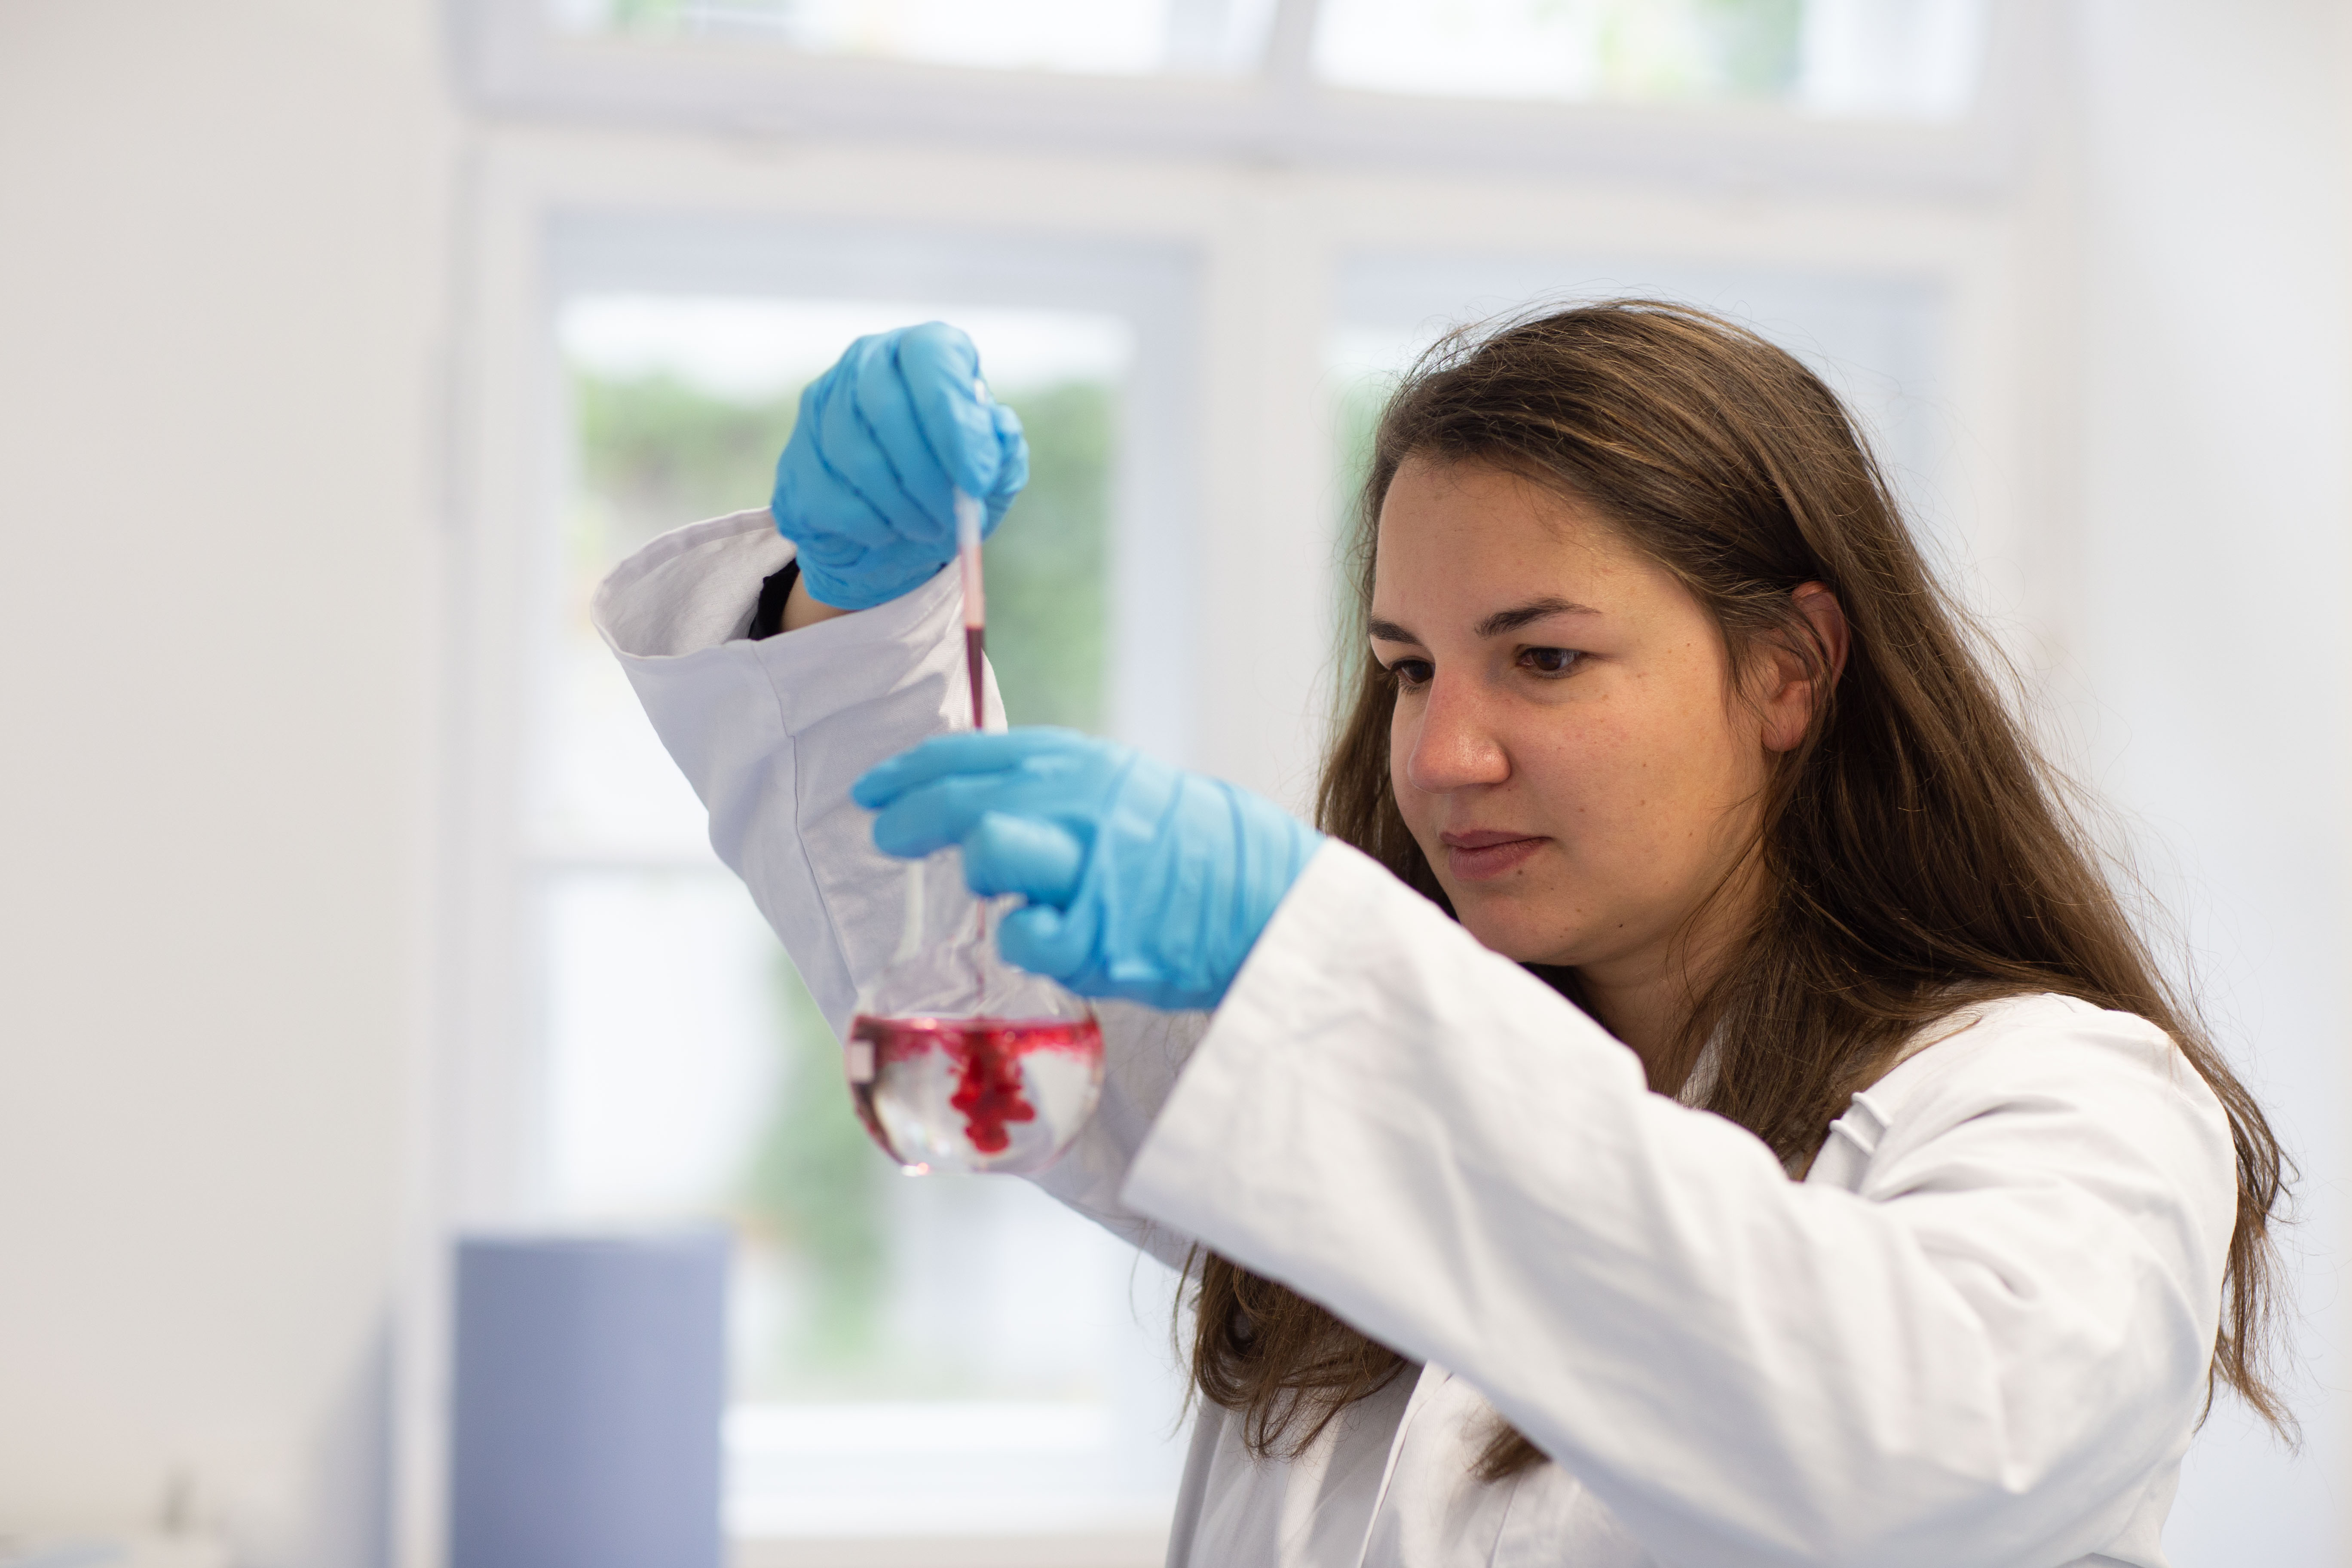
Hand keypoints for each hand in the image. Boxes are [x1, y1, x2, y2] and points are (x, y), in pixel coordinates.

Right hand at [771, 323, 1027, 610]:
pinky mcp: (794, 462)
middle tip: (956, 518)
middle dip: (928, 476)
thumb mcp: (994, 474)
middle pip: (885, 407)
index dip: (955, 420)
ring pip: (856, 455)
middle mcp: (865, 362)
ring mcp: (820, 408)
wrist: (897, 538)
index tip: (979, 479)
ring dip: (904, 506)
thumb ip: (1003, 450)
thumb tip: (999, 430)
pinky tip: (889, 531)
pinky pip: (830, 496)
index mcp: (920, 350)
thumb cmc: (952, 488)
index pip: (931, 357)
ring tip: (929, 526)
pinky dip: (871, 526)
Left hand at [852, 729, 1324, 1010]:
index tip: (874, 789)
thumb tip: (984, 801)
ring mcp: (1087, 868)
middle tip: (886, 836)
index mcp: (1085, 764)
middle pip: (962, 800)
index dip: (911, 771)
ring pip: (988, 851)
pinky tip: (1044, 936)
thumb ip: (1058, 791)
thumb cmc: (1199, 852)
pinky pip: (1022, 934)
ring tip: (993, 887)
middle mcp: (1080, 803)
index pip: (974, 754)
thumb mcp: (1127, 791)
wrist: (1271, 899)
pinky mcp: (1096, 935)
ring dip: (980, 871)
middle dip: (909, 818)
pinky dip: (1023, 938)